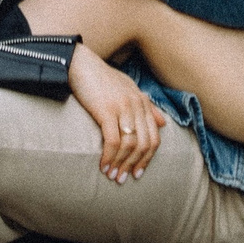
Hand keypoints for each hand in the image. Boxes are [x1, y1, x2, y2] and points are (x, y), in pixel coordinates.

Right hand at [68, 47, 161, 181]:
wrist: (80, 63)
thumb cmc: (101, 77)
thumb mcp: (128, 88)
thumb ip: (147, 106)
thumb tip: (163, 123)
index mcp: (143, 103)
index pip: (154, 138)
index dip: (147, 159)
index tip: (137, 173)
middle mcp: (137, 106)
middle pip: (145, 144)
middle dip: (134, 165)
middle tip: (123, 179)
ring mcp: (123, 108)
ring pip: (130, 145)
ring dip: (121, 164)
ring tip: (112, 176)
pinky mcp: (107, 110)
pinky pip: (113, 141)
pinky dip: (109, 156)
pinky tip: (103, 165)